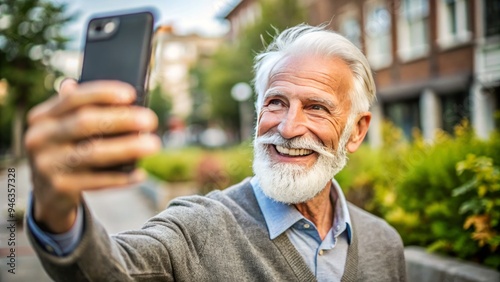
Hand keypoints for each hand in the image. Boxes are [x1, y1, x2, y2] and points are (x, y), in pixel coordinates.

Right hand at [25, 79, 160, 232]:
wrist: (47, 194)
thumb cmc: (66, 152)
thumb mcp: (64, 130)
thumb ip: (82, 111)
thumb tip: (123, 97)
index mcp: (42, 117)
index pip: (74, 99)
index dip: (103, 93)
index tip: (131, 94)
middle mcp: (39, 138)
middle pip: (85, 122)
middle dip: (122, 119)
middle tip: (151, 120)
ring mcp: (47, 165)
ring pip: (93, 153)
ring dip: (128, 148)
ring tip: (153, 145)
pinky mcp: (59, 188)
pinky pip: (97, 181)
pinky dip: (121, 178)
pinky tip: (140, 173)